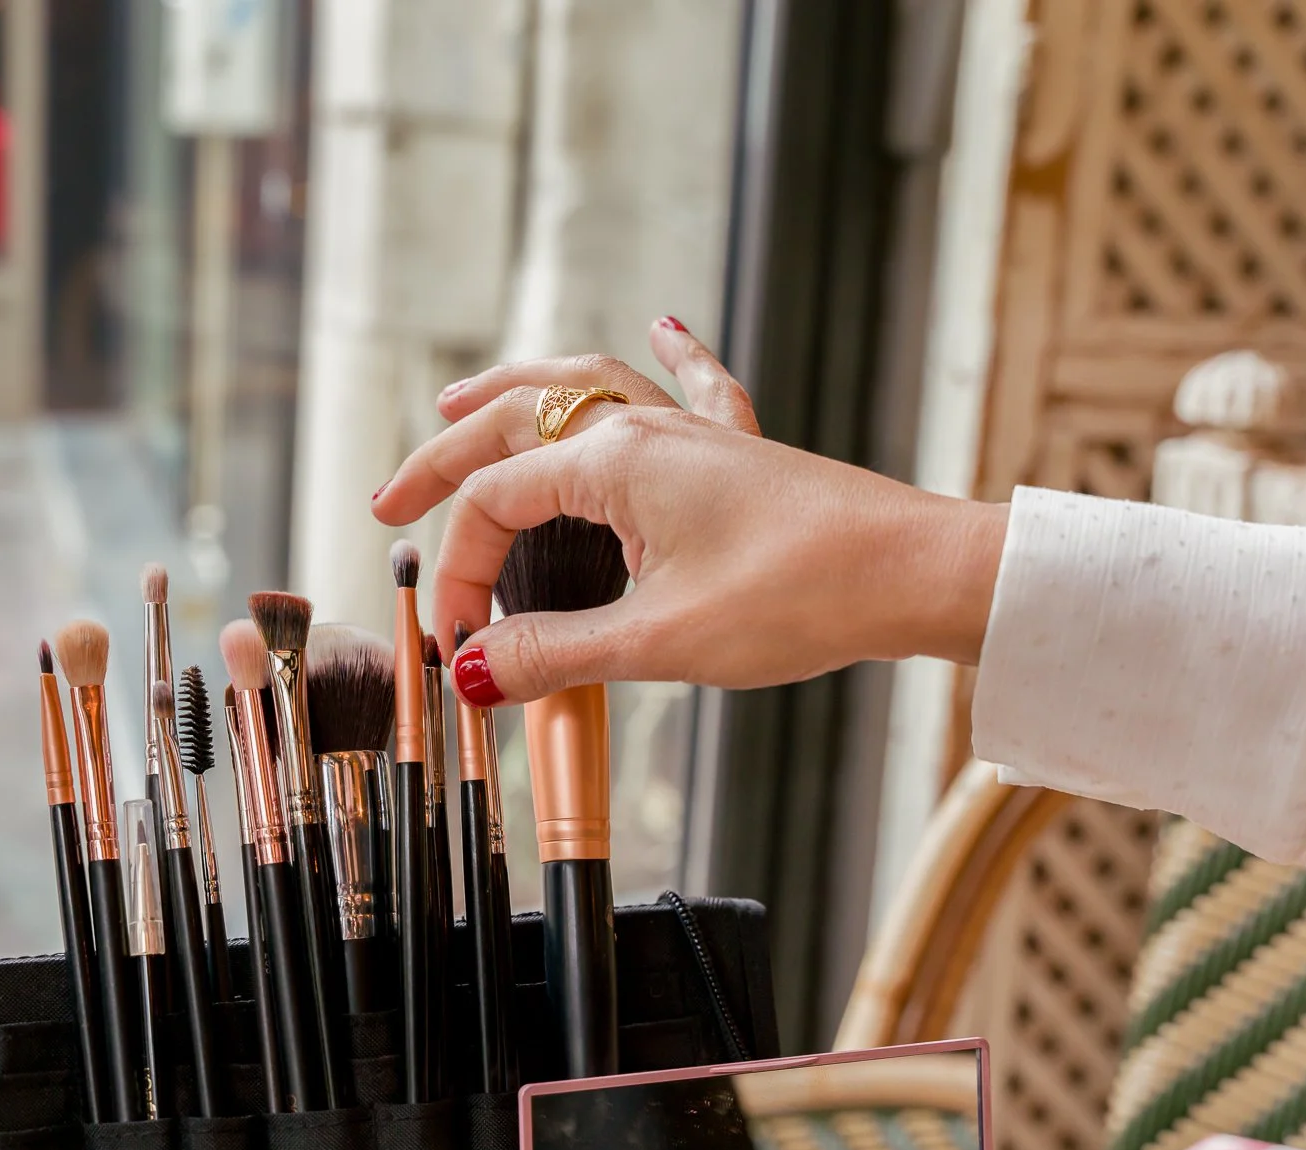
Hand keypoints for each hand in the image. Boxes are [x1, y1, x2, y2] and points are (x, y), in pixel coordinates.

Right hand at [370, 318, 1006, 705]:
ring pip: (582, 386)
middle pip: (512, 421)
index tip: (456, 641)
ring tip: (459, 399)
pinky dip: (668, 352)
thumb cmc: (803, 595)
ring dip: (513, 391)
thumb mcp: (661, 639)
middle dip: (441, 458)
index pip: (495, 501)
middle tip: (388, 502)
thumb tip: (473, 671)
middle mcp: (644, 429)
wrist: (917, 573)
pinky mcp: (738, 453)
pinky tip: (664, 322)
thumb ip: (554, 654)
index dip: (458, 571)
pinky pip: (690, 382)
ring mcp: (693, 434)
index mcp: (615, 461)